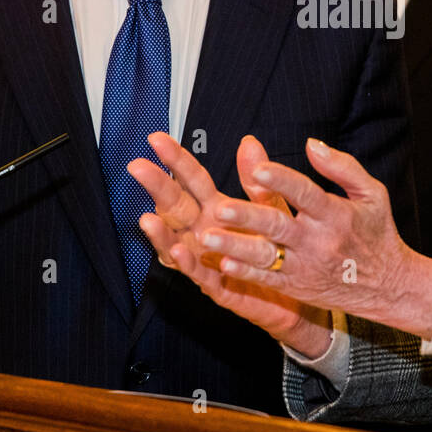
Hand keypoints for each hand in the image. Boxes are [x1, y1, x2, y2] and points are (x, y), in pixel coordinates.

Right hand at [130, 133, 333, 357]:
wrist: (293, 292)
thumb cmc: (277, 248)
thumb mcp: (272, 209)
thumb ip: (256, 180)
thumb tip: (249, 142)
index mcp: (216, 208)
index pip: (192, 180)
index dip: (176, 159)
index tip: (156, 138)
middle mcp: (204, 231)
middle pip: (176, 205)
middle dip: (157, 187)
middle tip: (138, 167)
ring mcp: (205, 258)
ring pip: (175, 242)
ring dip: (161, 232)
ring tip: (147, 218)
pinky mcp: (215, 285)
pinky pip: (197, 273)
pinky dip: (186, 263)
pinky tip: (177, 252)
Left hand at [198, 137, 431, 339]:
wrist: (388, 286)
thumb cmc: (376, 232)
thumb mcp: (372, 194)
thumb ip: (342, 166)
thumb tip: (311, 144)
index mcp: (336, 214)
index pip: (305, 194)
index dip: (282, 180)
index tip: (259, 168)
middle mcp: (318, 241)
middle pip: (278, 226)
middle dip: (246, 216)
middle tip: (217, 209)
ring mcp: (305, 267)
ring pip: (265, 255)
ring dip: (234, 246)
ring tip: (205, 236)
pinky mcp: (296, 286)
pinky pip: (267, 280)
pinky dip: (244, 272)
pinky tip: (222, 262)